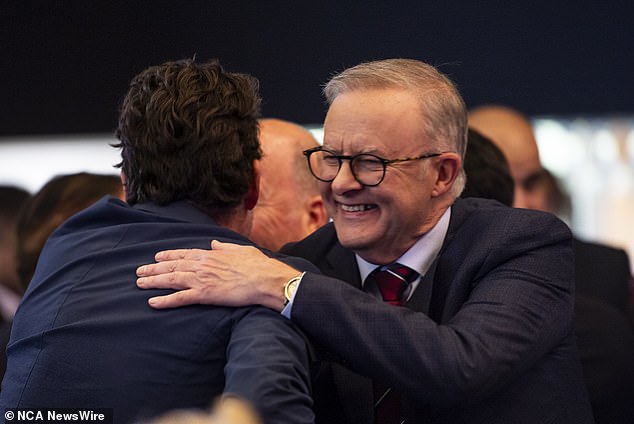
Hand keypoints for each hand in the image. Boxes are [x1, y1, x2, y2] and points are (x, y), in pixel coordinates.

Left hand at [136, 240, 300, 310]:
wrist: (265, 279)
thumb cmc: (257, 265)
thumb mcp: (240, 249)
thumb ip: (224, 247)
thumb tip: (213, 243)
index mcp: (211, 254)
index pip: (184, 254)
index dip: (168, 255)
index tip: (156, 256)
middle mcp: (203, 265)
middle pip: (173, 266)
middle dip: (153, 268)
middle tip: (139, 271)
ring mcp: (202, 279)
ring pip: (171, 280)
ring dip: (153, 281)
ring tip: (139, 284)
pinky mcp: (205, 294)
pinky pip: (180, 298)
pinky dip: (165, 300)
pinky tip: (153, 302)